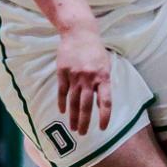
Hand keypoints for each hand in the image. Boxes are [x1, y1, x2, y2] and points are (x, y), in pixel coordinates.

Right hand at [56, 21, 111, 136]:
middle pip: (86, 105)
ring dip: (73, 116)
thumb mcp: (105, 66)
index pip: (105, 101)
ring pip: (73, 101)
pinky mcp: (62, 72)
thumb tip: (101, 106)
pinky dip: (61, 103)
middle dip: (85, 121)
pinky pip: (62, 91)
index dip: (104, 116)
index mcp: (103, 77)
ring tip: (73, 128)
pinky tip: (62, 112)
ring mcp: (75, 75)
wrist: (79, 33)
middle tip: (83, 134)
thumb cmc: (95, 51)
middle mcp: (89, 78)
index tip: (103, 128)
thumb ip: (103, 85)